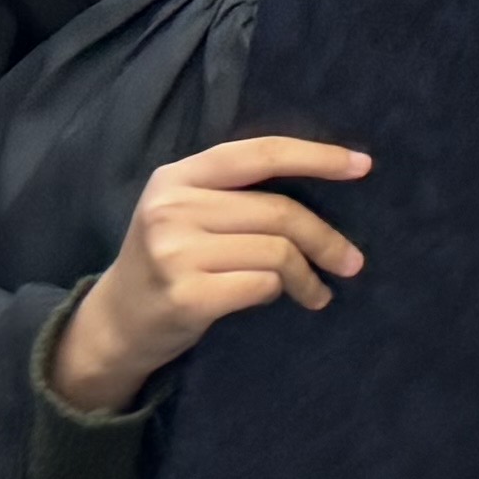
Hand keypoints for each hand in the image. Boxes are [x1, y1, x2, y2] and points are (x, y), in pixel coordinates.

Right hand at [42, 132, 376, 413]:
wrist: (115, 324)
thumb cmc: (168, 261)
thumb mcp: (186, 211)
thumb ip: (237, 191)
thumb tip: (329, 180)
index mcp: (177, 176)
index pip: (260, 153)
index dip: (317, 156)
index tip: (363, 165)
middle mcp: (172, 208)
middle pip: (278, 211)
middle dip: (326, 238)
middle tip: (352, 261)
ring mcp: (175, 253)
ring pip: (276, 251)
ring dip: (308, 275)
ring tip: (318, 291)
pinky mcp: (186, 296)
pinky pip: (262, 285)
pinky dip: (280, 292)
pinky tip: (281, 300)